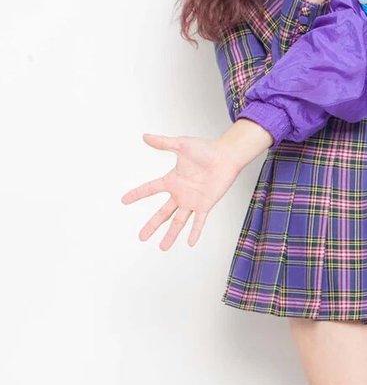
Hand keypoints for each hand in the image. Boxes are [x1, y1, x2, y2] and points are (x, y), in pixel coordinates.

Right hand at [122, 121, 272, 249]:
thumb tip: (145, 136)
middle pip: (162, 213)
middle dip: (151, 225)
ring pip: (178, 222)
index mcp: (172, 180)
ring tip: (162, 248)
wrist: (226, 156)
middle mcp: (180, 193)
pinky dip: (195, 232)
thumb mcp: (181, 145)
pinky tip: (190, 243)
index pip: (150, 189)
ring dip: (170, 235)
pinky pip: (198, 221)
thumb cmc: (206, 149)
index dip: (137, 194)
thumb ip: (163, 143)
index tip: (124, 200)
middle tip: (141, 237)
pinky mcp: (205, 204)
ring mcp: (192, 200)